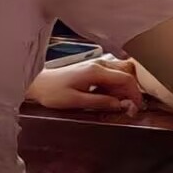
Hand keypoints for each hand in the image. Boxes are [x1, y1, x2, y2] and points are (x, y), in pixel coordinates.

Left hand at [27, 58, 143, 114]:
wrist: (37, 84)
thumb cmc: (53, 93)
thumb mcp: (75, 101)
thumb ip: (100, 102)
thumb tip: (121, 105)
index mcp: (97, 71)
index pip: (126, 79)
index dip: (135, 94)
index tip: (136, 108)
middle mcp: (101, 64)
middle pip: (128, 71)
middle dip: (132, 89)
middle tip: (128, 105)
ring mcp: (98, 64)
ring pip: (123, 71)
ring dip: (125, 87)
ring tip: (119, 102)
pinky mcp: (94, 68)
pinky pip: (114, 73)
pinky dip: (117, 84)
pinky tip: (110, 96)